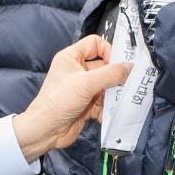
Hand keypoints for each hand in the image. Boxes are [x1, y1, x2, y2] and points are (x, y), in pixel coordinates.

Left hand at [12, 35, 131, 161]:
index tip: (116, 63)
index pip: (95, 44)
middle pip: (104, 67)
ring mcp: (81, 88)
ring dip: (112, 95)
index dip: (108, 50)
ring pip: (106, 86)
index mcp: (71, 58)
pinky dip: (106, 109)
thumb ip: (111, 74)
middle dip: (114, 77)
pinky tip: (104, 115)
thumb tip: (128, 68)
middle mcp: (76, 71)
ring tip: (114, 102)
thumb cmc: (56, 103)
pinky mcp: (86, 104)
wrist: (46, 130)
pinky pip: (103, 103)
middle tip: (124, 84)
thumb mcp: (86, 83)